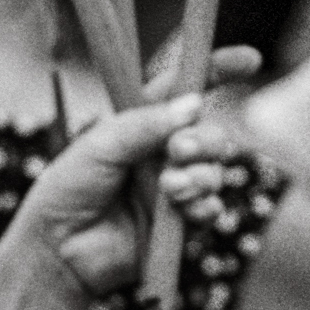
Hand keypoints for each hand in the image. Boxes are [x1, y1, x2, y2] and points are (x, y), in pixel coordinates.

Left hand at [15, 45, 259, 294]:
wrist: (60, 248)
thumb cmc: (69, 188)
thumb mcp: (99, 146)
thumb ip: (144, 124)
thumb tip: (193, 105)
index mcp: (143, 122)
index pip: (185, 88)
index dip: (218, 70)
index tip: (250, 60)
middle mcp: (164, 151)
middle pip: (211, 132)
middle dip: (205, 139)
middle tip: (178, 151)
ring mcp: (175, 186)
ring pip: (215, 170)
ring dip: (199, 176)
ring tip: (169, 188)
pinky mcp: (181, 222)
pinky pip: (212, 207)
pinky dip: (203, 205)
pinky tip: (182, 210)